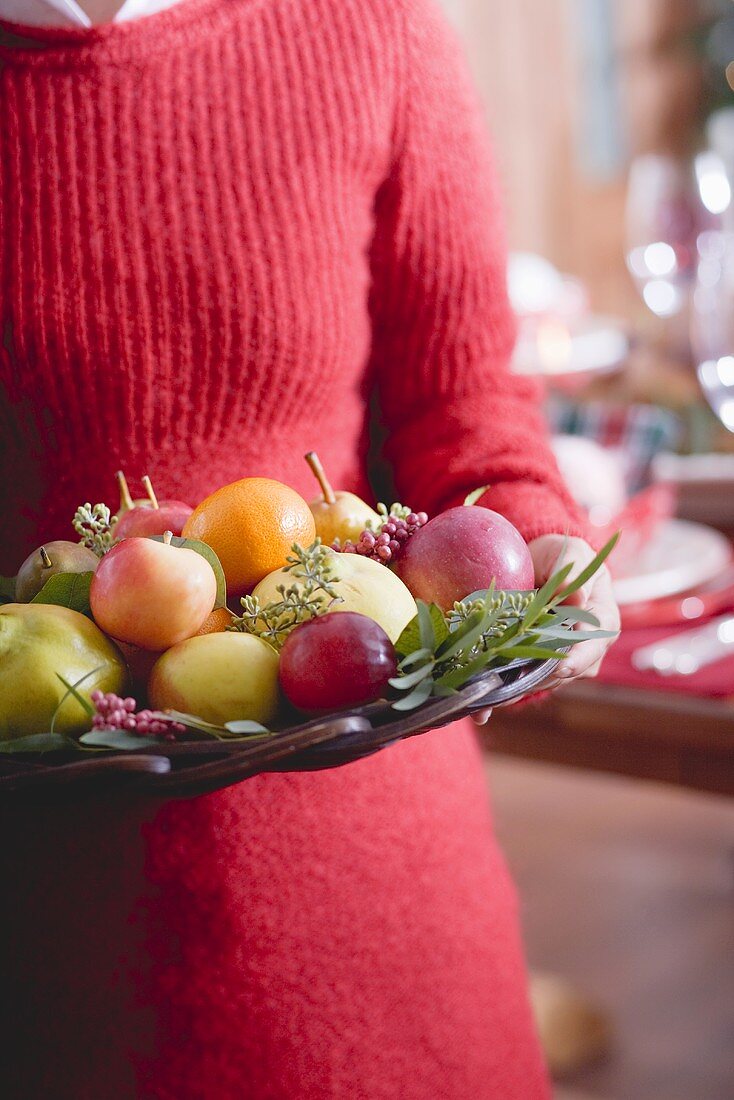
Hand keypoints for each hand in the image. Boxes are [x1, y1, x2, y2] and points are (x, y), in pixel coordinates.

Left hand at [472, 533, 619, 723]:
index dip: (578, 659)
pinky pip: (520, 684)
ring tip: (490, 697)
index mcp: (600, 621)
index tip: (561, 667)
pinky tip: (481, 712)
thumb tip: (576, 596)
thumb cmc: (561, 556)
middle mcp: (583, 647)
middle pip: (565, 672)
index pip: (593, 646)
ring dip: (516, 691)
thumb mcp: (570, 553)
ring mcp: (558, 658)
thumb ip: (573, 570)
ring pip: (542, 682)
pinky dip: (501, 698)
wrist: (538, 564)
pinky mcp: (534, 665)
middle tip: (513, 686)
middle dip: (539, 680)